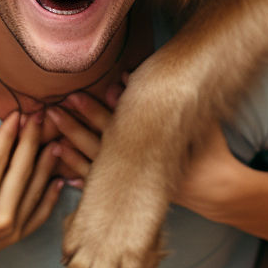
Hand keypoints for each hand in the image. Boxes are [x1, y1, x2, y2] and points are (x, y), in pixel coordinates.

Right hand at [0, 112, 62, 267]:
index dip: (9, 132)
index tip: (17, 112)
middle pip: (22, 169)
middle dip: (32, 139)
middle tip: (39, 117)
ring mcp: (9, 229)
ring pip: (35, 189)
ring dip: (47, 163)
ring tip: (55, 139)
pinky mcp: (13, 239)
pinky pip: (39, 214)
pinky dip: (50, 195)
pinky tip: (58, 178)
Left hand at [50, 89, 256, 224]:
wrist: (216, 188)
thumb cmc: (207, 148)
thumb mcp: (195, 120)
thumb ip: (170, 98)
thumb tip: (132, 73)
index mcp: (151, 144)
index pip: (118, 124)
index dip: (98, 110)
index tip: (76, 95)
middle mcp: (138, 165)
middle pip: (99, 143)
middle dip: (76, 126)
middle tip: (54, 110)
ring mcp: (133, 182)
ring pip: (95, 166)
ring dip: (72, 152)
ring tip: (51, 140)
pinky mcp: (132, 194)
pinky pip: (102, 188)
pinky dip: (84, 181)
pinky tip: (65, 177)